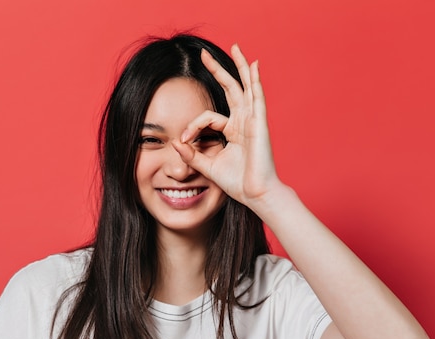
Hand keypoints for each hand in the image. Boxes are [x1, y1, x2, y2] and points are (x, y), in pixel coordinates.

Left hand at [172, 45, 280, 208]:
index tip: (184, 139)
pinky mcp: (259, 124)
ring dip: (239, 67)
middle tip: (204, 55)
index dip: (193, 125)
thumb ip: (191, 154)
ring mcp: (253, 121)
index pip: (208, 117)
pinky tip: (253, 66)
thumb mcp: (207, 166)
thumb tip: (175, 141)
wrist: (255, 195)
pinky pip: (257, 98)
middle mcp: (244, 122)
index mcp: (233, 131)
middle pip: (231, 90)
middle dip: (218, 71)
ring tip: (236, 47)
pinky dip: (255, 81)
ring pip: (245, 87)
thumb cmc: (237, 183)